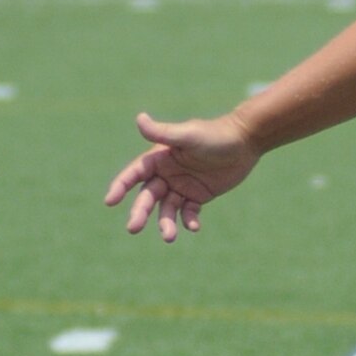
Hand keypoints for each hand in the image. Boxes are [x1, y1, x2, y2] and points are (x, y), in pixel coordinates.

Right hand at [103, 110, 259, 240]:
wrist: (245, 142)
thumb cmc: (214, 135)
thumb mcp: (188, 135)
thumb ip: (164, 133)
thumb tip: (139, 119)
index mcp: (159, 158)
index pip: (134, 174)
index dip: (120, 186)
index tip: (110, 201)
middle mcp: (166, 173)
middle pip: (148, 196)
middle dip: (140, 212)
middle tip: (133, 228)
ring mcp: (181, 186)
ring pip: (167, 209)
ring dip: (166, 223)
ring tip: (169, 237)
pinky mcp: (198, 196)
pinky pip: (189, 212)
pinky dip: (189, 221)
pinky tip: (194, 227)